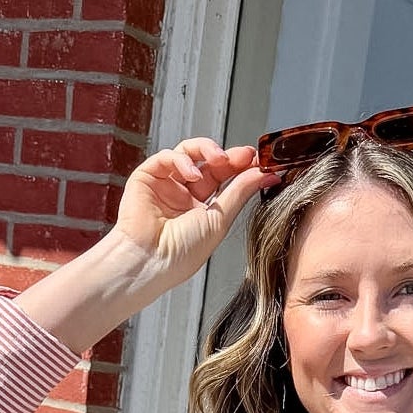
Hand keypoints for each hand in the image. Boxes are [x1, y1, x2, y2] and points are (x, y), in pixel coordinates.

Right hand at [113, 137, 281, 298]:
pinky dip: (182, 160)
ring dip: (208, 150)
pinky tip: (192, 174)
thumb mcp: (219, 221)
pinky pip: (167, 157)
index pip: (224, 180)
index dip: (241, 168)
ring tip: (221, 159)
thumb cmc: (181, 254)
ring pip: (189, 153)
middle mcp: (183, 196)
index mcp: (201, 210)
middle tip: (247, 155)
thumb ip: (240, 193)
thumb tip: (265, 174)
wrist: (150, 262)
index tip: (260, 163)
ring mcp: (166, 185)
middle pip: (210, 164)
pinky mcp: (147, 177)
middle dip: (230, 157)